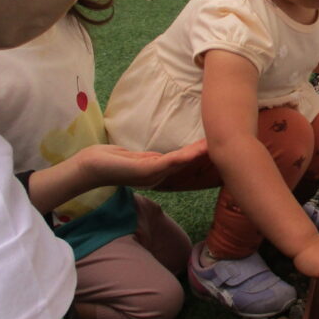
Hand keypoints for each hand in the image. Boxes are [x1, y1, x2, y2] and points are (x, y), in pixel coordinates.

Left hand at [76, 138, 207, 189]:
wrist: (89, 167)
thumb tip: (164, 155)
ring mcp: (154, 174)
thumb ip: (151, 157)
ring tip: (217, 144)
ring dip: (201, 153)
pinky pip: (171, 161)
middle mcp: (159, 176)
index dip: (201, 154)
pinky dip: (186, 155)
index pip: (183, 161)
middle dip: (206, 153)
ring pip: (182, 161)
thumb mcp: (135, 157)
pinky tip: (199, 149)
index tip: (218, 144)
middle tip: (228, 142)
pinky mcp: (147, 170)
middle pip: (187, 163)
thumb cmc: (109, 160)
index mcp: (157, 172)